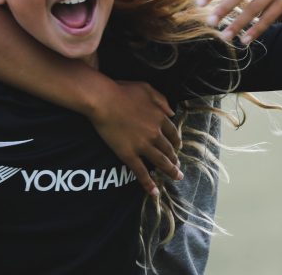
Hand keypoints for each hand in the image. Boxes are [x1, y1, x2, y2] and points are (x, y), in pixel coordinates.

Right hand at [89, 80, 182, 196]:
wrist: (104, 100)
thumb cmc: (123, 91)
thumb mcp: (147, 89)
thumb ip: (162, 100)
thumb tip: (172, 112)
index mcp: (159, 117)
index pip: (172, 133)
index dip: (176, 142)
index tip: (178, 148)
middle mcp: (154, 133)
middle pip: (169, 149)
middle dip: (175, 159)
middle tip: (178, 167)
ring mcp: (142, 145)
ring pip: (160, 162)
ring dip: (169, 171)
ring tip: (176, 177)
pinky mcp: (128, 154)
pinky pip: (141, 172)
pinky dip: (149, 184)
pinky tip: (154, 192)